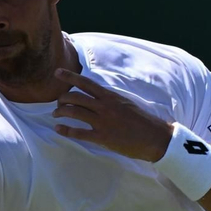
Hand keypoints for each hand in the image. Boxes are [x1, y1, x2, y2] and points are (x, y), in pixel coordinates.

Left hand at [52, 68, 173, 161]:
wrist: (155, 137)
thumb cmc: (142, 121)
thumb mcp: (126, 103)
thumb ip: (110, 100)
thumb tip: (99, 97)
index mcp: (110, 96)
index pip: (86, 83)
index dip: (69, 76)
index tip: (57, 73)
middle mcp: (104, 106)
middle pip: (75, 97)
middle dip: (61, 98)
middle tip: (57, 103)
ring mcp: (103, 121)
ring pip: (74, 112)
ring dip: (60, 112)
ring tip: (55, 115)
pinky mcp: (103, 137)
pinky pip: (78, 132)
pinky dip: (65, 130)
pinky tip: (58, 130)